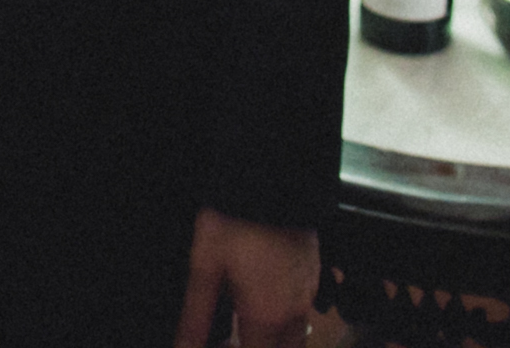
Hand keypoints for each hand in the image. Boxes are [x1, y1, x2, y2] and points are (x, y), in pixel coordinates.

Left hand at [171, 209, 316, 347]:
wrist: (270, 178)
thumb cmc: (234, 220)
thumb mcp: (205, 268)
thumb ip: (195, 319)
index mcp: (266, 317)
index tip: (219, 344)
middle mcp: (294, 311)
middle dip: (257, 347)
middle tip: (231, 337)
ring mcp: (308, 292)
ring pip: (297, 336)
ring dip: (274, 340)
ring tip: (244, 324)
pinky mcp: (314, 273)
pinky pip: (305, 312)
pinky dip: (286, 320)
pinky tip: (262, 301)